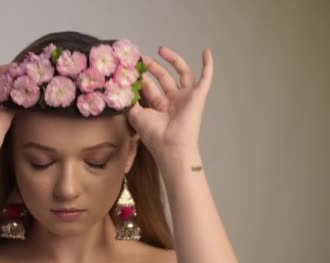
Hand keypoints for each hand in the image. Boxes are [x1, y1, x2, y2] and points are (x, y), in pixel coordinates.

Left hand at [126, 47, 213, 162]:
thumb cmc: (154, 135)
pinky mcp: (198, 96)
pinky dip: (208, 65)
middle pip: (163, 77)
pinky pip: (206, 78)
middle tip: (142, 58)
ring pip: (182, 73)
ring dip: (173, 60)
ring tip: (161, 50)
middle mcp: (173, 100)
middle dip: (152, 67)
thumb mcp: (136, 115)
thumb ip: (129, 100)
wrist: (171, 146)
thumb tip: (121, 85)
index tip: (130, 66)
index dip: (140, 77)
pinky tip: (206, 52)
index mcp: (159, 106)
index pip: (149, 87)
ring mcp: (186, 97)